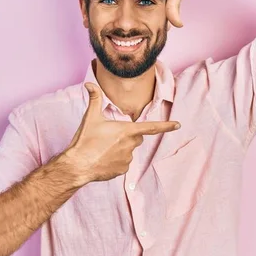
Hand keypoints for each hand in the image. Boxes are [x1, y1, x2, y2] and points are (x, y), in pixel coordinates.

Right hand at [65, 83, 180, 183]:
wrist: (78, 165)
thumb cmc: (85, 141)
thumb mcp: (90, 118)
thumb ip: (94, 99)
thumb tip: (89, 84)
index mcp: (127, 131)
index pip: (151, 127)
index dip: (166, 126)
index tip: (178, 125)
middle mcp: (130, 145)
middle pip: (136, 138)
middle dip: (127, 136)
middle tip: (110, 136)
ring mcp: (127, 159)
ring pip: (128, 151)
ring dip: (120, 149)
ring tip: (102, 149)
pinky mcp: (122, 171)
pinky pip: (123, 163)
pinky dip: (115, 161)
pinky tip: (103, 159)